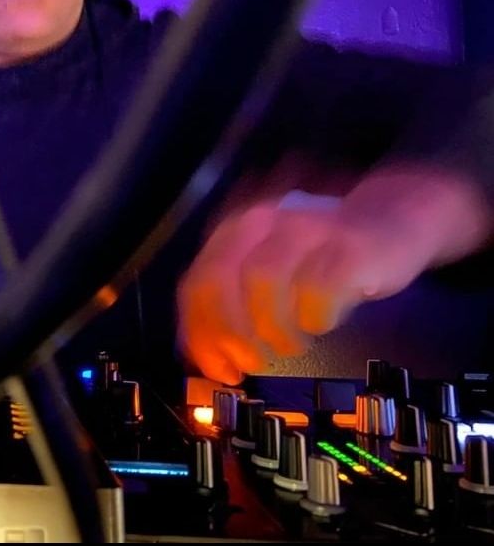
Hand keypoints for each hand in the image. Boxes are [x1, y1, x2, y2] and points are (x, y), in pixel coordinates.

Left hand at [176, 163, 491, 384]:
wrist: (391, 220)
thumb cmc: (321, 256)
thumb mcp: (270, 271)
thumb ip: (235, 302)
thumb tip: (210, 358)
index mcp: (234, 231)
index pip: (197, 283)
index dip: (201, 333)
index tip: (218, 368)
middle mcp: (263, 222)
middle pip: (222, 280)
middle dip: (229, 332)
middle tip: (250, 363)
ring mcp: (305, 230)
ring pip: (264, 283)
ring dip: (272, 329)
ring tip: (289, 345)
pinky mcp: (347, 247)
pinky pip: (317, 291)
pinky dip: (312, 318)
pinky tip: (319, 324)